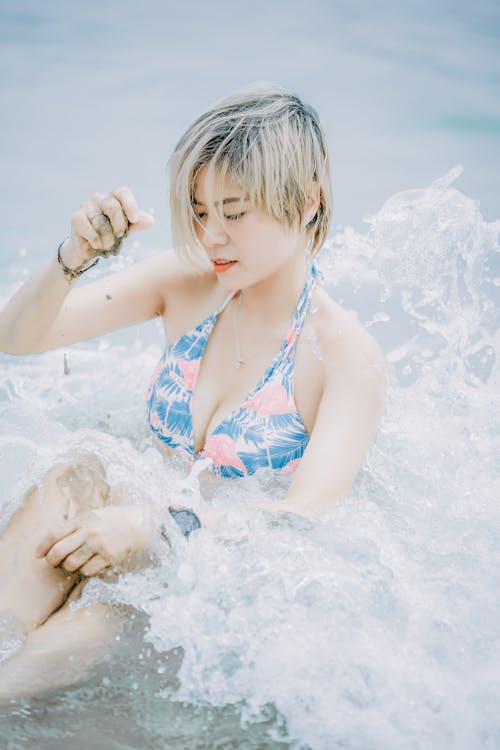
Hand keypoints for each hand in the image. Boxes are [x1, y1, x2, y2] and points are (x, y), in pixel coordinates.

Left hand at [35, 506, 155, 576]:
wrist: (139, 525)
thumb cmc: (112, 520)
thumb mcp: (92, 516)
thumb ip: (74, 526)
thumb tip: (52, 541)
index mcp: (82, 520)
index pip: (54, 533)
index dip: (42, 546)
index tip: (37, 555)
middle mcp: (89, 532)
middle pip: (59, 552)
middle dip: (52, 561)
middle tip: (54, 562)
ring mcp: (99, 546)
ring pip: (72, 564)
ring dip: (70, 567)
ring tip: (75, 562)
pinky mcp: (109, 557)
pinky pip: (88, 571)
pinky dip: (86, 571)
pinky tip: (90, 564)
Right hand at [61, 187, 154, 270]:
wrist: (89, 250)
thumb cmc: (110, 236)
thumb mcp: (126, 230)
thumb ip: (137, 224)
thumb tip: (150, 221)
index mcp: (113, 198)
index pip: (122, 192)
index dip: (130, 205)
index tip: (135, 220)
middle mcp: (98, 198)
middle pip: (113, 207)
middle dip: (119, 226)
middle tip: (119, 237)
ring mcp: (86, 206)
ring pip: (101, 223)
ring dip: (107, 239)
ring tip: (107, 245)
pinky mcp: (76, 218)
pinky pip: (91, 230)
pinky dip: (96, 242)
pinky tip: (96, 245)